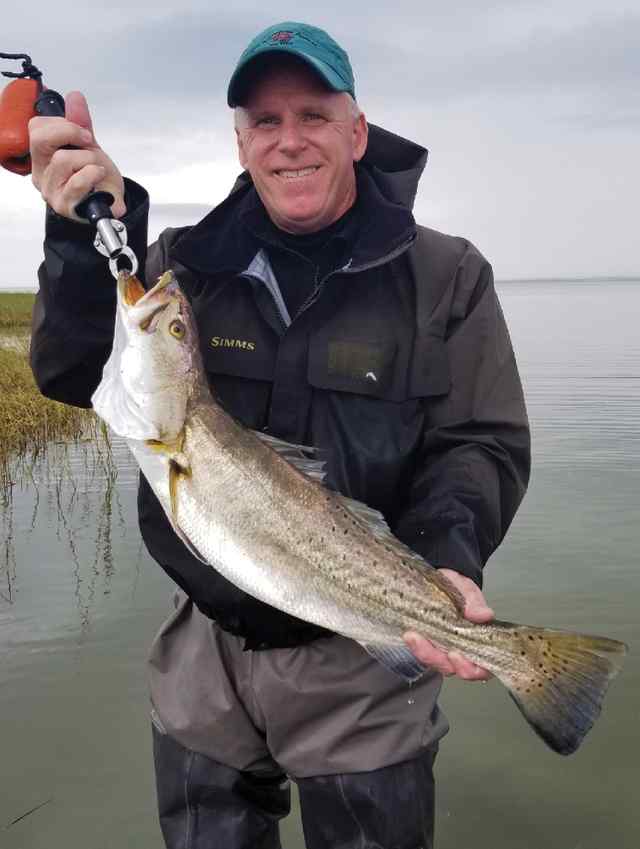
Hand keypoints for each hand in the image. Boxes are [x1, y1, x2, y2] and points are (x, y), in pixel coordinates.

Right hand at [29, 91, 125, 220]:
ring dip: (89, 159)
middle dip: (70, 134)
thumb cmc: (96, 177)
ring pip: (62, 160)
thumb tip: (74, 97)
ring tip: (97, 168)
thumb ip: (80, 122)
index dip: (62, 124)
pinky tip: (99, 176)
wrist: (113, 202)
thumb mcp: (89, 146)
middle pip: (40, 140)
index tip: (83, 133)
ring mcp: (51, 191)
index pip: (36, 128)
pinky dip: (92, 174)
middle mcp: (41, 174)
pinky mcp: (65, 206)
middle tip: (89, 143)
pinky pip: (76, 182)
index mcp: (42, 156)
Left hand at [404, 569, 493, 680]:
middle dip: (437, 659)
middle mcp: (462, 652)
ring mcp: (443, 650)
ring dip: (422, 651)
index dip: (469, 668)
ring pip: (434, 662)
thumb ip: (475, 603)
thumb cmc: (460, 590)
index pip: (480, 668)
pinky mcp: (428, 644)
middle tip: (425, 643)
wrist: (443, 582)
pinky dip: (415, 645)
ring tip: (412, 635)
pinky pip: (421, 652)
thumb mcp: (468, 591)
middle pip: (452, 668)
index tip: (455, 654)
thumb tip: (485, 614)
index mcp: (480, 643)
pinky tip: (409, 634)